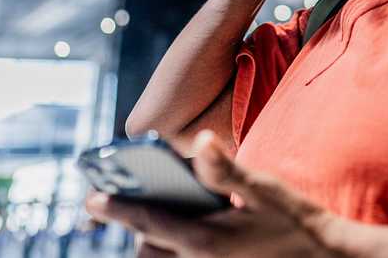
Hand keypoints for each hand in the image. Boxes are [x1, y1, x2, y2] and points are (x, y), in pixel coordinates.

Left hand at [85, 131, 357, 256]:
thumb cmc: (296, 221)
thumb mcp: (264, 190)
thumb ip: (227, 169)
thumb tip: (198, 141)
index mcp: (204, 239)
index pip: (148, 222)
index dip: (117, 208)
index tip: (91, 198)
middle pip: (148, 247)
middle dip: (133, 227)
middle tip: (118, 203)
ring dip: (152, 241)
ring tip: (150, 219)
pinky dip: (172, 249)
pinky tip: (185, 232)